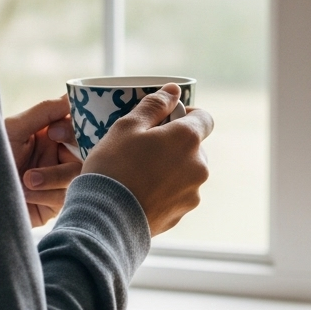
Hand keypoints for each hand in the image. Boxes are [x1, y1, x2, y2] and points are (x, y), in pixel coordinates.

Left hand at [5, 97, 82, 226]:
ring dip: (53, 175)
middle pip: (84, 149)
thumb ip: (44, 110)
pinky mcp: (53, 205)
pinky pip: (66, 196)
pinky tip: (25, 194)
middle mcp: (52, 156)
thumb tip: (71, 97)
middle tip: (50, 148)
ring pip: (77, 173)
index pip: (74, 126)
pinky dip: (46, 194)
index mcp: (45, 136)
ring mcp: (54, 181)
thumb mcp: (13, 129)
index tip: (54, 132)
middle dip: (68, 150)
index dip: (72, 127)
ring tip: (27, 179)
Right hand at [83, 84, 212, 235]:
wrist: (106, 220)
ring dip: (170, 169)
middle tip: (143, 148)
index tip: (166, 119)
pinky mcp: (181, 214)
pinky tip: (139, 193)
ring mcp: (192, 193)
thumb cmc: (114, 167)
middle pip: (193, 147)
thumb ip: (154, 105)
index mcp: (188, 139)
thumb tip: (174, 90)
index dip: (186, 114)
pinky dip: (163, 191)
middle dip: (174, 144)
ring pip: (185, 172)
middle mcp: (199, 166)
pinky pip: (176, 195)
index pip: (204, 118)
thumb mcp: (127, 127)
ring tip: (138, 174)